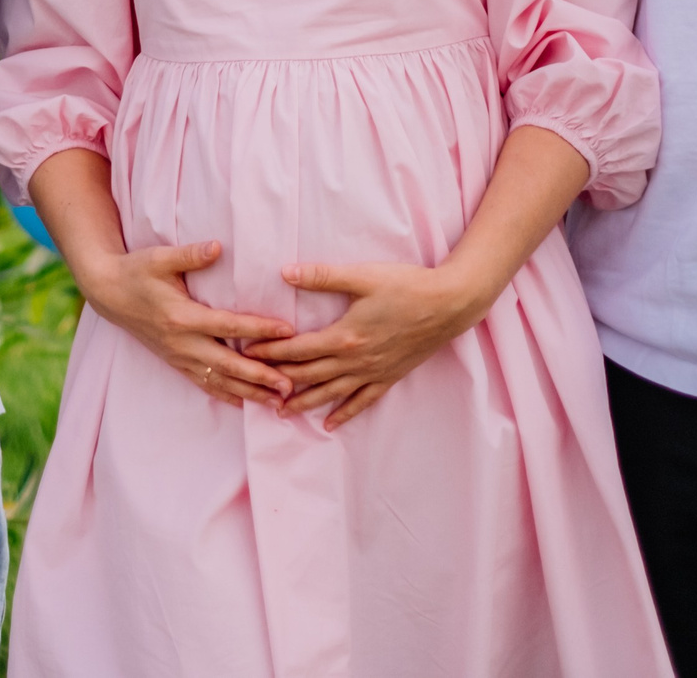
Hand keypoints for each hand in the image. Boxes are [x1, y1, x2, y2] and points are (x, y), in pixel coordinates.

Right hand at [71, 240, 296, 408]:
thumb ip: (190, 255)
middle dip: (261, 377)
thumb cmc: (137, 271)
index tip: (288, 332)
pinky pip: (204, 383)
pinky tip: (245, 403)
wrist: (108, 293)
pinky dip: (226, 395)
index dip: (259, 328)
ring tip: (279, 402)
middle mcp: (182, 342)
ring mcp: (178, 356)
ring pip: (219, 381)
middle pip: (228, 364)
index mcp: (182, 317)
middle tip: (291, 385)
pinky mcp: (175, 362)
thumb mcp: (160, 258)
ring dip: (250, 393)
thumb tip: (218, 247)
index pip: (228, 325)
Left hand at [245, 261, 491, 428]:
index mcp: (344, 335)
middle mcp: (355, 360)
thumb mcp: (363, 276)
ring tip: (281, 411)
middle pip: (309, 374)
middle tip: (253, 385)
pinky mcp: (389, 376)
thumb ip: (323, 276)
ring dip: (304, 402)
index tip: (247, 354)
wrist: (449, 304)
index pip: (298, 349)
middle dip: (279, 379)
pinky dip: (345, 413)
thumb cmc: (407, 286)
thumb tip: (286, 272)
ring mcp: (373, 372)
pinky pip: (363, 401)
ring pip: (331, 393)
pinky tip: (330, 424)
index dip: (271, 352)